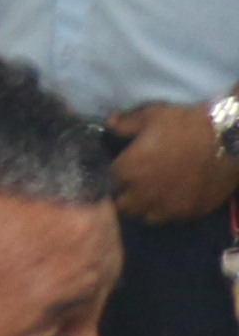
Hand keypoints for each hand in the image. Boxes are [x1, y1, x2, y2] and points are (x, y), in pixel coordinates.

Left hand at [108, 102, 238, 227]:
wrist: (228, 141)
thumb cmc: (186, 124)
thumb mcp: (151, 115)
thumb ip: (126, 123)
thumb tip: (110, 125)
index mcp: (129, 169)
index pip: (108, 182)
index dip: (111, 178)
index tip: (116, 173)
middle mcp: (144, 193)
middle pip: (123, 206)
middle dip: (123, 197)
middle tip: (130, 187)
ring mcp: (168, 206)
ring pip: (145, 217)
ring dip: (143, 208)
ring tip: (150, 196)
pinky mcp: (191, 213)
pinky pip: (171, 220)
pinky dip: (167, 212)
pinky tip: (171, 199)